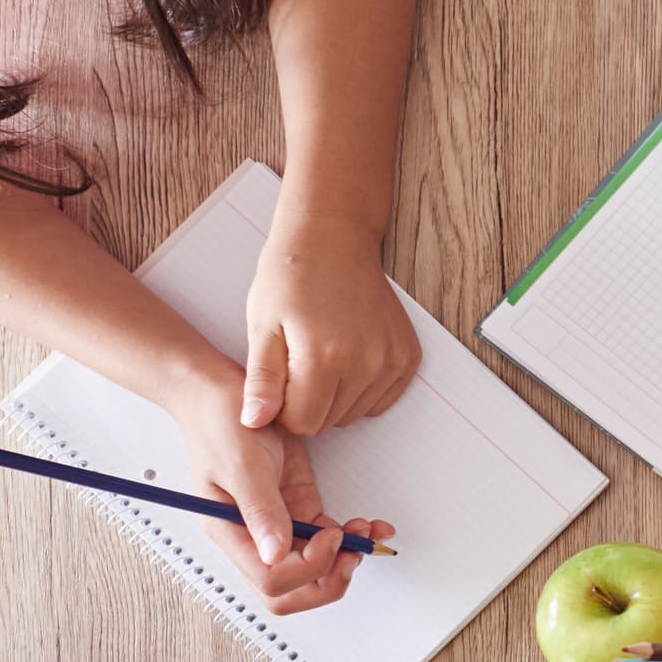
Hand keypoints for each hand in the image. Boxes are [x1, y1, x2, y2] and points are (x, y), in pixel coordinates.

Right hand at [164, 392, 392, 614]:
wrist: (225, 394)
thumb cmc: (220, 422)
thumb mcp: (242, 464)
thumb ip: (260, 510)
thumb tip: (276, 554)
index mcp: (230, 533)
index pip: (270, 579)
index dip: (307, 568)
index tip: (329, 535)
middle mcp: (252, 538)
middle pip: (290, 590)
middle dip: (328, 579)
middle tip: (355, 553)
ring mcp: (277, 526)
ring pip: (313, 569)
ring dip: (345, 558)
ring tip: (368, 533)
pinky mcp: (297, 508)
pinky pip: (325, 538)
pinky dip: (349, 537)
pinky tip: (368, 524)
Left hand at [242, 210, 420, 433]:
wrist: (333, 238)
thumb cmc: (291, 277)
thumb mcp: (263, 326)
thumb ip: (262, 381)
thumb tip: (254, 423)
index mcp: (323, 358)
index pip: (302, 423)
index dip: (282, 408)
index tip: (279, 378)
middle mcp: (365, 364)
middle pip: (329, 422)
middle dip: (308, 402)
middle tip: (299, 360)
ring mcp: (391, 361)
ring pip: (354, 414)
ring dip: (334, 397)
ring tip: (323, 355)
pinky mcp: (407, 358)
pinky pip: (379, 402)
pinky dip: (360, 390)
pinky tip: (347, 357)